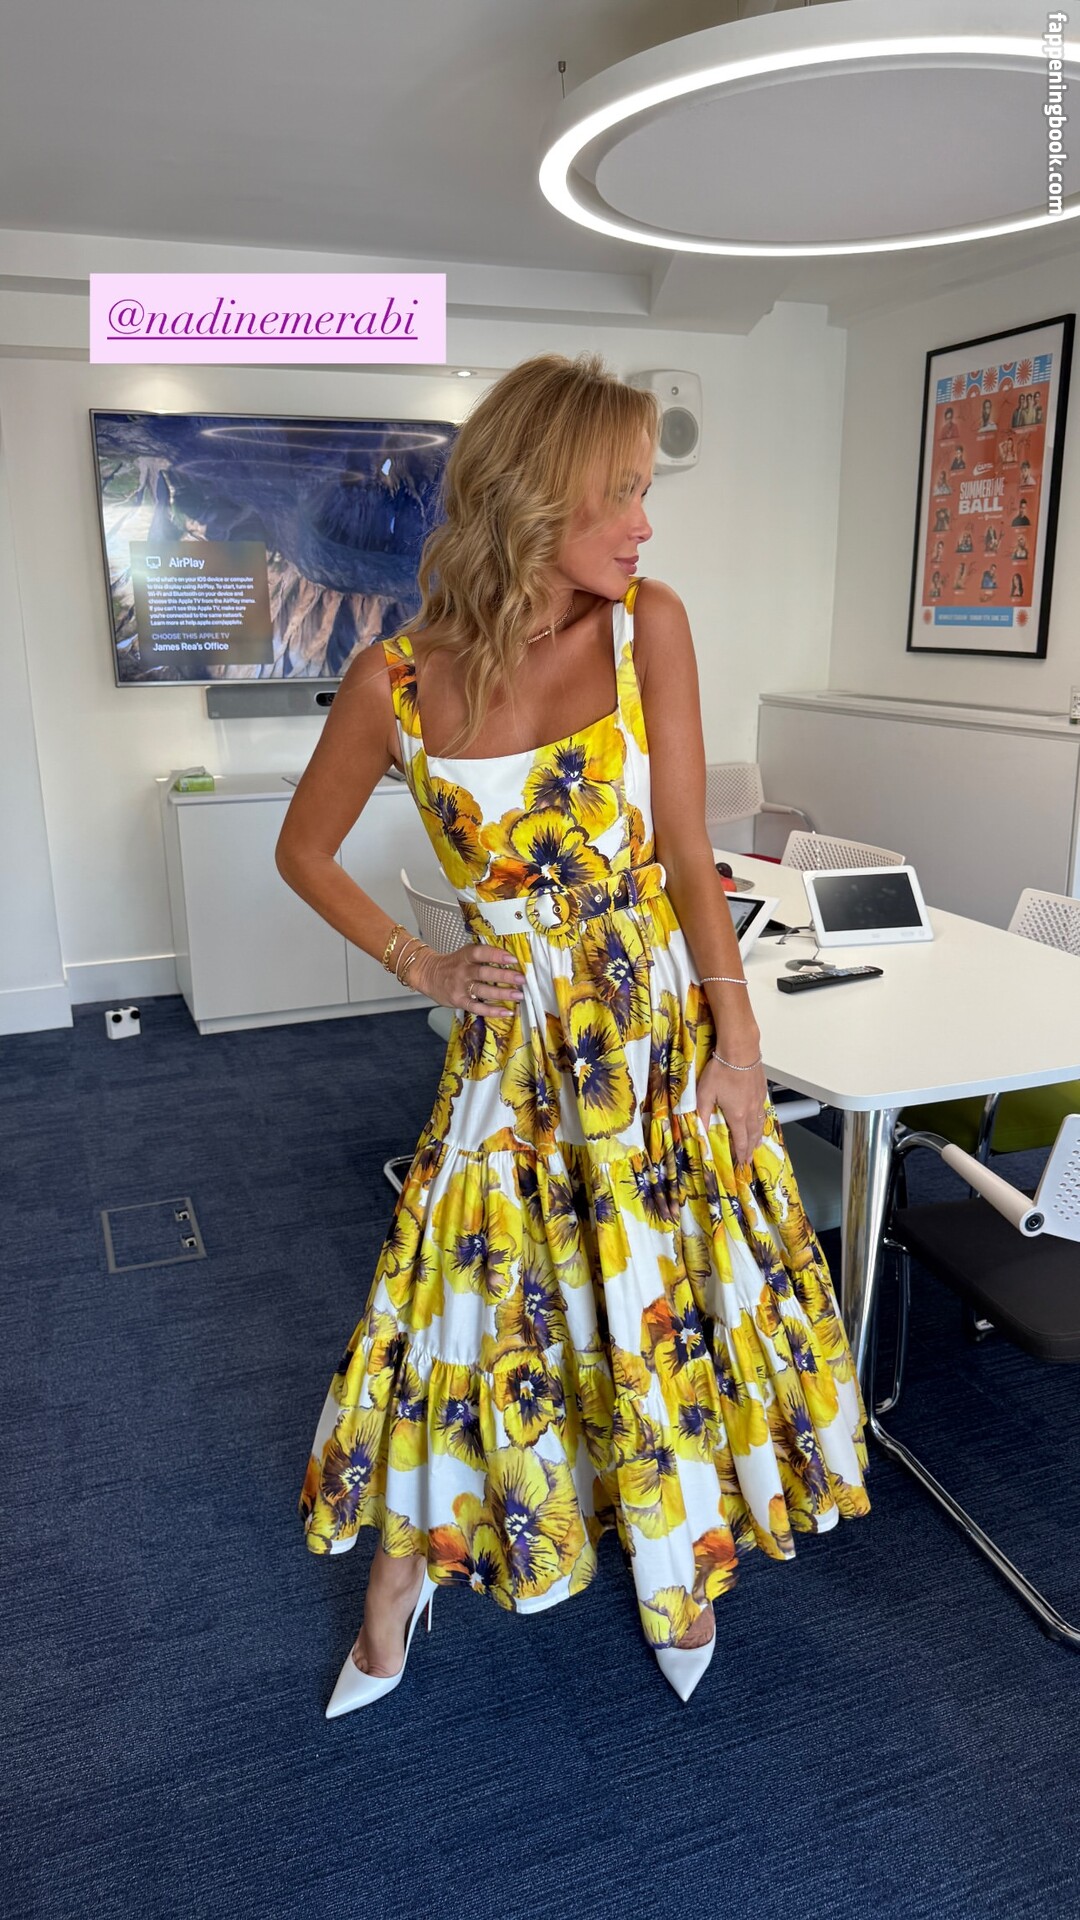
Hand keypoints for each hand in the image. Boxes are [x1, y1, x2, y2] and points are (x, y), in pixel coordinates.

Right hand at [412, 942, 524, 1014]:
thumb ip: (483, 956)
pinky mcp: (458, 1001)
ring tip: (519, 995)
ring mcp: (460, 987)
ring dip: (502, 994)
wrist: (427, 975)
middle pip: (484, 973)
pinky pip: (476, 1007)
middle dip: (504, 976)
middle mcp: (463, 971)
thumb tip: (511, 959)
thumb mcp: (464, 954)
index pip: (481, 953)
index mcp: (465, 956)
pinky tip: (506, 1011)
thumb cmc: (452, 965)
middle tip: (521, 979)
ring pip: (483, 991)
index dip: (496, 955)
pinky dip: (492, 1011)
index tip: (513, 959)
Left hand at [696, 1053, 766, 1168]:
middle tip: (749, 1159)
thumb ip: (702, 1114)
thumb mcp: (705, 1094)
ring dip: (758, 1137)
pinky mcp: (762, 1090)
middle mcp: (751, 1111)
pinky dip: (761, 1122)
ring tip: (756, 1144)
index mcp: (737, 1115)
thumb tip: (699, 1131)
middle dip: (750, 1149)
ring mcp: (759, 1100)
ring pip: (760, 1124)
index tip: (741, 1163)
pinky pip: (763, 1112)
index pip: (741, 1140)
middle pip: (753, 1135)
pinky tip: (760, 1121)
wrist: (740, 1050)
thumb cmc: (721, 1070)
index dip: (741, 1153)